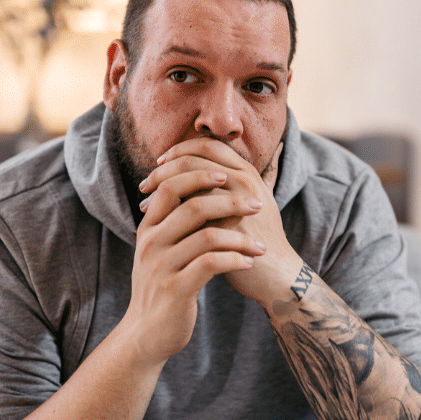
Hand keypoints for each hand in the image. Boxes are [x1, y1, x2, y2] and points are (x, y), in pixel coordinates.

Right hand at [127, 150, 266, 362]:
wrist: (146, 334)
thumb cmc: (163, 287)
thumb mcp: (161, 252)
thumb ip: (176, 224)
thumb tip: (207, 191)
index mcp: (148, 228)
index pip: (170, 186)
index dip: (199, 174)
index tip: (227, 176)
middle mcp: (152, 243)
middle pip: (193, 206)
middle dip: (231, 202)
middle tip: (257, 206)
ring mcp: (162, 266)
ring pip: (207, 236)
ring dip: (241, 237)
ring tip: (260, 245)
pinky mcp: (176, 289)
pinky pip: (211, 264)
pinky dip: (235, 259)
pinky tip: (249, 263)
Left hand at [140, 138, 302, 307]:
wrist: (275, 273)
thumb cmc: (254, 240)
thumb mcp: (244, 205)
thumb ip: (225, 187)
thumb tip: (190, 174)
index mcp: (247, 172)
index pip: (207, 146)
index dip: (179, 150)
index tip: (159, 163)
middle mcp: (245, 181)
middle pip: (194, 159)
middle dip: (164, 169)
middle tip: (145, 184)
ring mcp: (238, 203)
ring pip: (190, 182)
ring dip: (162, 189)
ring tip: (146, 202)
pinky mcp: (229, 225)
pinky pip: (190, 211)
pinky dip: (168, 212)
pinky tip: (155, 221)